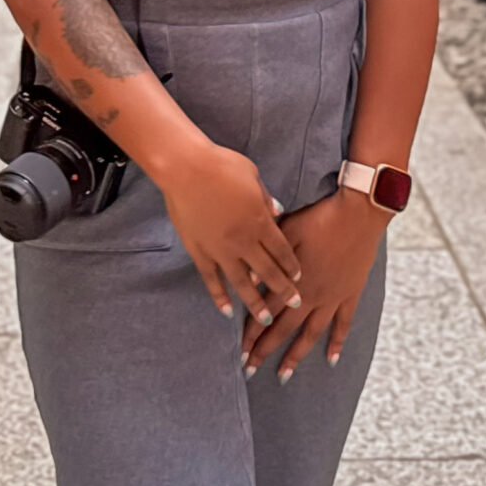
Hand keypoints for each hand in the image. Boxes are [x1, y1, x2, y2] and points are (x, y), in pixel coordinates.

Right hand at [157, 140, 303, 326]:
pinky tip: (227, 311)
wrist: (186, 168)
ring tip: (265, 319)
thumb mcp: (253, 176)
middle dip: (283, 290)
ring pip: (242, 283)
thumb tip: (278, 212)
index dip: (292, 266)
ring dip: (255, 302)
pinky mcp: (199, 251)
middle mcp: (243, 241)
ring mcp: (220, 249)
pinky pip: (211, 279)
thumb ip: (266, 199)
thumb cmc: (222, 165)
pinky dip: (219, 296)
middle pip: (268, 272)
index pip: (281, 250)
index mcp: (260, 222)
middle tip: (295, 304)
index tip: (299, 278)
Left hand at [243, 187, 386, 381]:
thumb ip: (269, 257)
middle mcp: (311, 296)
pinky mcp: (350, 294)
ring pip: (310, 334)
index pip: (266, 312)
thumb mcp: (287, 231)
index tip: (240, 351)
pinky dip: (337, 342)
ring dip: (295, 356)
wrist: (357, 214)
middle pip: (283, 329)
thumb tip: (249, 278)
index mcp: (293, 281)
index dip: (251, 333)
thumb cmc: (319, 218)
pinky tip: (331, 359)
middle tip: (249, 370)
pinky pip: (343, 324)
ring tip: (283, 376)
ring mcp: (332, 298)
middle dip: (265, 350)